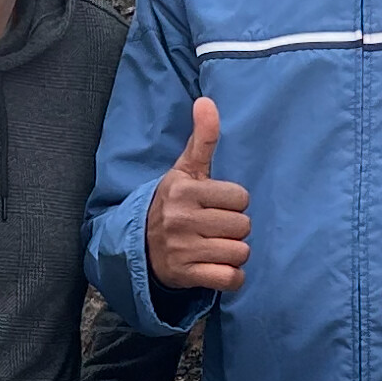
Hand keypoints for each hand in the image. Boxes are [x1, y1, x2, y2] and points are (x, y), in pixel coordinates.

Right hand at [146, 98, 250, 292]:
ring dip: (234, 253)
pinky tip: (219, 268)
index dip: (234, 203)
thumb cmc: (172, 204)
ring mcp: (183, 249)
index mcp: (184, 191)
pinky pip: (230, 279)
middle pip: (243, 226)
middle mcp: (181, 219)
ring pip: (240, 252)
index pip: (240, 198)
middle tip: (216, 229)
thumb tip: (207, 101)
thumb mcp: (184, 171)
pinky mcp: (186, 275)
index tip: (217, 206)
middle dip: (235, 229)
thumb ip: (202, 139)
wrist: (138, 245)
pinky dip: (231, 277)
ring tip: (217, 247)